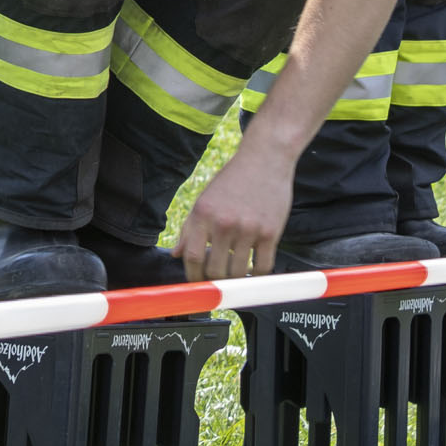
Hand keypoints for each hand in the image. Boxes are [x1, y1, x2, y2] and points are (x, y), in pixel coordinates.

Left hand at [175, 138, 292, 282]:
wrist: (265, 159)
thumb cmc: (233, 180)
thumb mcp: (205, 199)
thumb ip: (189, 228)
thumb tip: (175, 254)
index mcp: (202, 214)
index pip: (191, 257)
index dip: (192, 278)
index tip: (197, 286)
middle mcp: (223, 222)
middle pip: (215, 270)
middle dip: (215, 283)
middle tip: (219, 286)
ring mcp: (248, 229)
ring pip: (238, 273)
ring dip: (236, 281)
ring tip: (236, 279)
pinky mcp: (270, 233)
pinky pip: (263, 268)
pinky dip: (258, 276)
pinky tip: (254, 272)